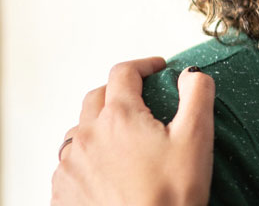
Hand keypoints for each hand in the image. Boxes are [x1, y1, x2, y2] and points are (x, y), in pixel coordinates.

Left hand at [50, 57, 214, 205]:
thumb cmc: (170, 197)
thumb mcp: (195, 141)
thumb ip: (196, 97)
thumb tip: (191, 73)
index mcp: (119, 117)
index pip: (124, 73)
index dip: (143, 66)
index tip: (156, 69)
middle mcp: (87, 135)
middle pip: (97, 98)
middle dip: (117, 93)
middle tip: (138, 102)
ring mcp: (70, 165)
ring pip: (79, 132)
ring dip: (97, 128)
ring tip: (119, 142)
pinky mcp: (62, 191)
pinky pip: (70, 165)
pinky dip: (86, 161)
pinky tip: (104, 173)